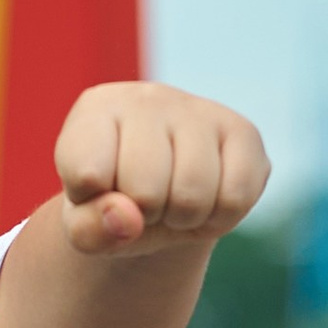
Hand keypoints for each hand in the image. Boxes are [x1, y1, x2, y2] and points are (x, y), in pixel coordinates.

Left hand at [54, 82, 270, 257]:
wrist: (161, 193)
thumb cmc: (112, 204)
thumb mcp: (84, 226)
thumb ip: (88, 230)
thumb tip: (129, 219)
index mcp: (96, 110)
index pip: (89, 173)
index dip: (94, 204)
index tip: (98, 192)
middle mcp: (146, 97)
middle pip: (146, 190)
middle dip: (144, 215)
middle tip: (143, 202)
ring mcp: (198, 108)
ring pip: (193, 195)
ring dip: (182, 219)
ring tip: (173, 201)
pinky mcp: (243, 131)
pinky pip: (235, 197)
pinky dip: (220, 218)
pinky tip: (206, 198)